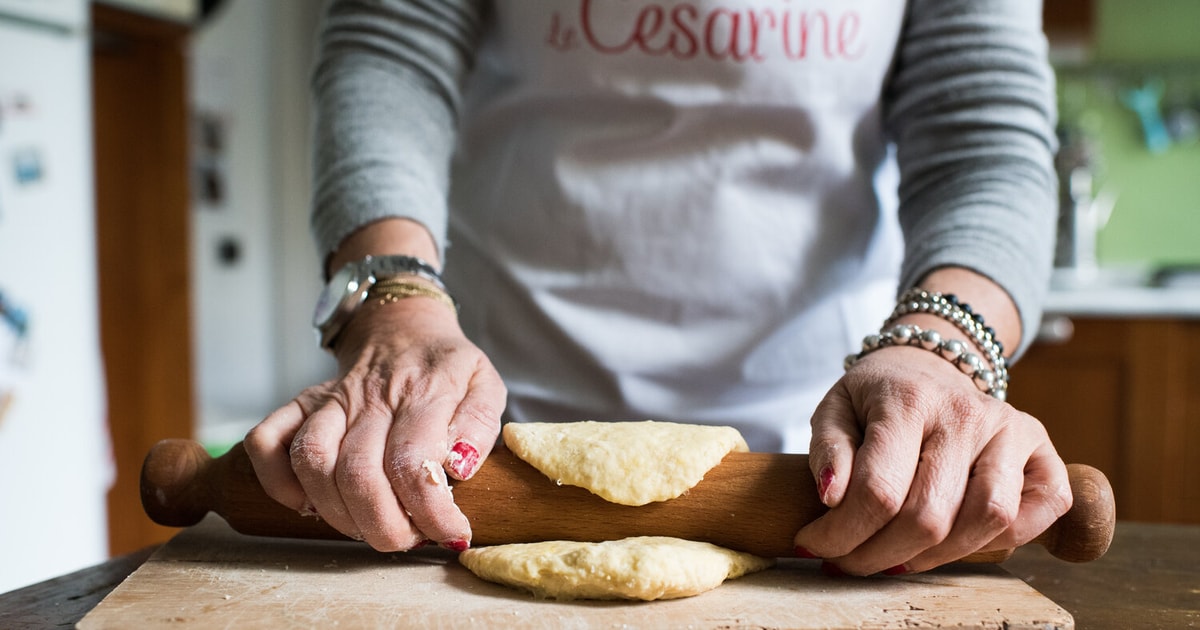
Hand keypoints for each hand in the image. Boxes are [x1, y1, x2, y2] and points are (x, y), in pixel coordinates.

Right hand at [244, 293, 505, 551]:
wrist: (403, 329)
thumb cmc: (447, 367)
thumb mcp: (485, 385)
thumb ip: (479, 425)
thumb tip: (459, 467)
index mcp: (422, 391)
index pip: (413, 463)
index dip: (431, 513)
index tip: (451, 535)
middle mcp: (370, 396)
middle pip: (358, 474)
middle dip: (385, 527)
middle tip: (410, 539)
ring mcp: (330, 399)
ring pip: (312, 463)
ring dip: (338, 514)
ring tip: (370, 527)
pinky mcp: (300, 404)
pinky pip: (266, 441)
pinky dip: (278, 483)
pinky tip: (310, 504)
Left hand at [793, 345, 1071, 575]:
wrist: (929, 365)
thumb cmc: (877, 397)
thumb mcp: (835, 409)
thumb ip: (827, 450)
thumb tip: (831, 497)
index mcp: (909, 399)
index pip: (879, 489)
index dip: (842, 533)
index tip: (813, 544)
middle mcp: (967, 413)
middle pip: (929, 516)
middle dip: (877, 555)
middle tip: (847, 561)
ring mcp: (1011, 430)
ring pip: (988, 519)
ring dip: (935, 557)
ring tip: (896, 557)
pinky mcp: (1042, 450)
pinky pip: (1041, 511)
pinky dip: (1005, 540)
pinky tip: (956, 540)